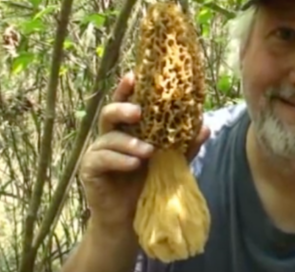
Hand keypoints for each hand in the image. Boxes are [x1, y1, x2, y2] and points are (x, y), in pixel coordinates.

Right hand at [78, 71, 210, 229]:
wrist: (129, 219)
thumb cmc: (148, 185)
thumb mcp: (171, 163)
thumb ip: (186, 146)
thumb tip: (205, 126)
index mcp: (129, 129)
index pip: (127, 103)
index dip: (127, 88)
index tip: (135, 75)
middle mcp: (111, 136)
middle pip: (110, 113)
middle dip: (123, 107)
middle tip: (138, 111)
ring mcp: (98, 152)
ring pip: (108, 137)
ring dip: (128, 142)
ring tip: (148, 151)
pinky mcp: (90, 170)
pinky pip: (101, 159)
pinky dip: (119, 160)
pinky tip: (134, 164)